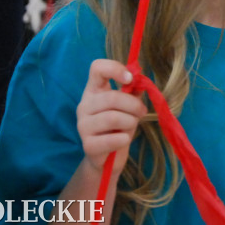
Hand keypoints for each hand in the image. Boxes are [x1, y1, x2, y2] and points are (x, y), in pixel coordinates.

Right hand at [76, 59, 146, 177]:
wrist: (109, 157)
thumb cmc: (120, 126)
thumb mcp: (128, 105)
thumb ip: (133, 91)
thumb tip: (140, 80)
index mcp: (94, 90)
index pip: (97, 68)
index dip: (114, 68)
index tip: (129, 78)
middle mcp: (84, 105)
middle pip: (111, 97)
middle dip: (134, 105)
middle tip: (142, 112)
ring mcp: (83, 125)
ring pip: (113, 118)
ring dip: (130, 122)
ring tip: (132, 126)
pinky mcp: (87, 145)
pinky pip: (111, 139)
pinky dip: (124, 139)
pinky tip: (124, 139)